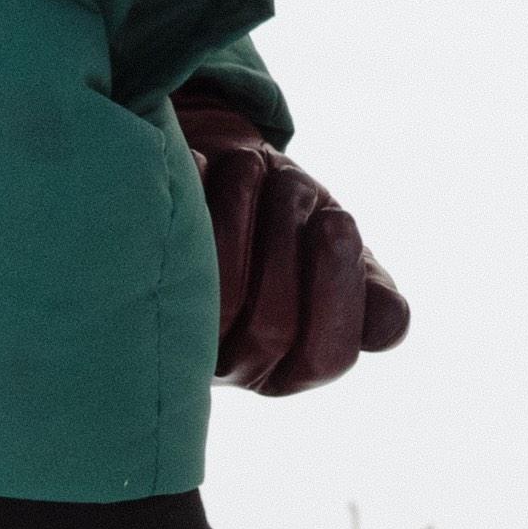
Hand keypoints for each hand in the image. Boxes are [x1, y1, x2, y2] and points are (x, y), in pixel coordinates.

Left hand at [178, 89, 409, 395]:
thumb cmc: (286, 217)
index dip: (338, 291)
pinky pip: (170, 262)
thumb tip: (389, 324)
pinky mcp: (138, 292)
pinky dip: (192, 204)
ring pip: (221, 300)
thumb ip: (366, 285)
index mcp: (291, 363)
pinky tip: (201, 167)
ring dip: (244, 218)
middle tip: (293, 181)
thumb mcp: (332, 246)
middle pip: (273, 327)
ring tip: (250, 165)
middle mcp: (234, 363)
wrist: (210, 172)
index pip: (326, 357)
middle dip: (289, 241)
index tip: (338, 221)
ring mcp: (183, 335)